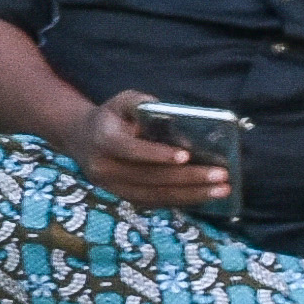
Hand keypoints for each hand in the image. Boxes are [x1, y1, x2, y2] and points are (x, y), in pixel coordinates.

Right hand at [74, 92, 228, 209]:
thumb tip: (174, 119)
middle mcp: (104, 168)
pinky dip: (181, 200)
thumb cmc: (111, 117)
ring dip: (191, 194)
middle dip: (189, 177)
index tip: (186, 156)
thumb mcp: (122, 101)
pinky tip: (205, 196)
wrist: (81, 139)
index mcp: (103, 140)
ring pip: (155, 195)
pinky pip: (155, 202)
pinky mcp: (123, 197)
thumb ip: (142, 104)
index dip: (157, 154)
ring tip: (222, 190)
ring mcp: (113, 187)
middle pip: (150, 177)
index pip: (130, 151)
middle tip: (221, 176)